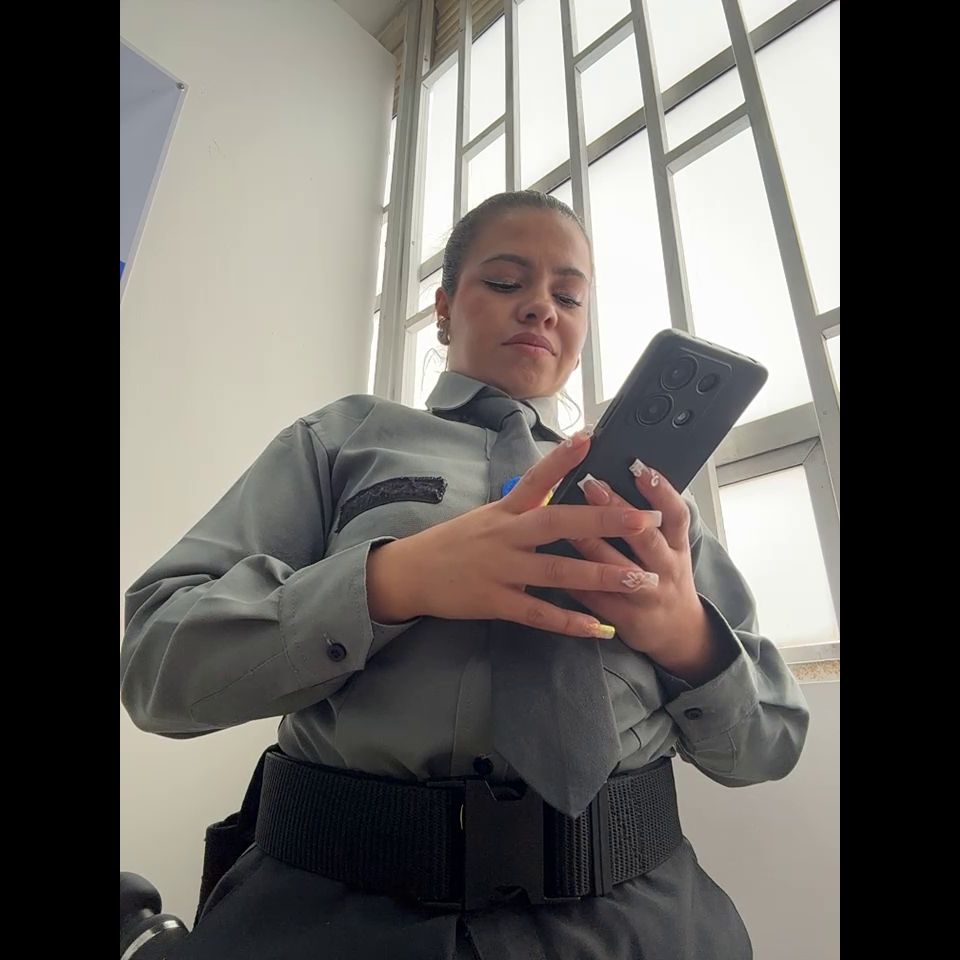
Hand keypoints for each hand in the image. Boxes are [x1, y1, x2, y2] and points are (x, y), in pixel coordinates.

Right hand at [366, 433, 662, 637]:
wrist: (411, 573)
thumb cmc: (454, 543)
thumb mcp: (488, 516)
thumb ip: (523, 507)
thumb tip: (556, 487)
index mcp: (506, 510)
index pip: (537, 478)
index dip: (563, 458)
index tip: (591, 438)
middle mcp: (506, 535)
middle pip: (560, 523)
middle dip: (605, 521)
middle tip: (644, 519)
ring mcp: (501, 569)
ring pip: (558, 571)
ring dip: (601, 575)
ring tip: (639, 579)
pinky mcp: (496, 601)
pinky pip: (539, 613)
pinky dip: (570, 621)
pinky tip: (600, 628)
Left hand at [569, 461, 727, 683]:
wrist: (678, 634)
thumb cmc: (665, 577)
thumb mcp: (670, 548)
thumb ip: (651, 521)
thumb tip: (621, 478)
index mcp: (677, 546)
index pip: (676, 515)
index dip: (661, 491)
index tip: (639, 467)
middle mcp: (666, 569)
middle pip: (644, 538)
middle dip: (617, 510)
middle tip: (591, 483)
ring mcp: (647, 596)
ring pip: (619, 571)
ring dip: (593, 546)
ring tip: (566, 521)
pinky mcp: (627, 619)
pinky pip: (597, 599)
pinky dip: (576, 583)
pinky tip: (554, 564)